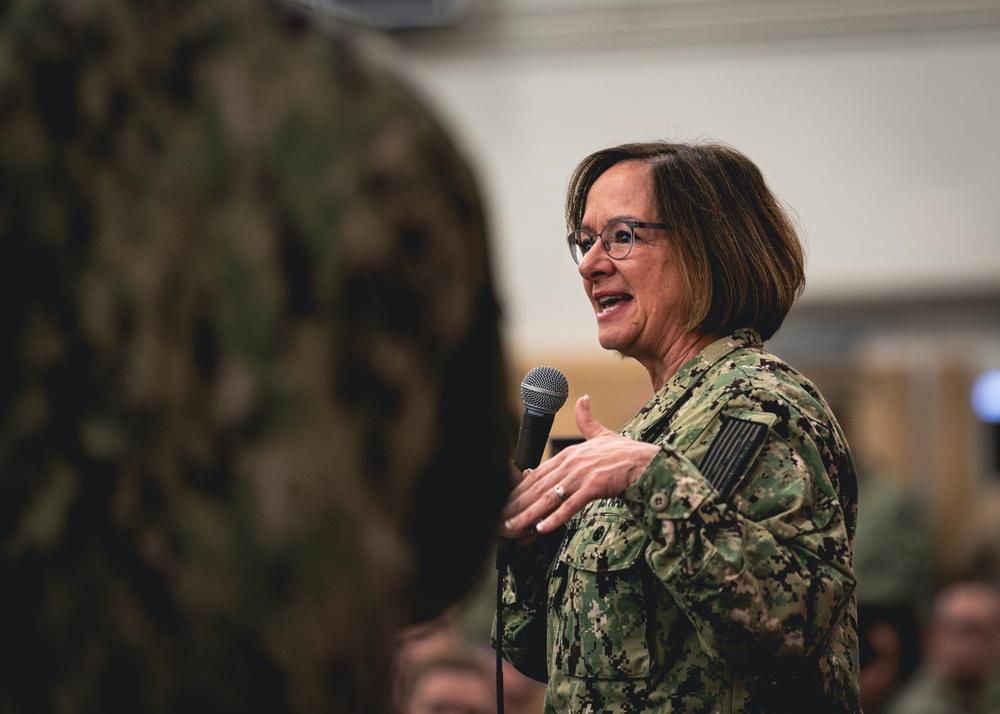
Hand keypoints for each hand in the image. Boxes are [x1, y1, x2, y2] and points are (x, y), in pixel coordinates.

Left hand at [500, 395, 658, 536]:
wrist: (647, 461)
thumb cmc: (626, 452)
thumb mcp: (602, 433)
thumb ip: (588, 420)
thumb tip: (583, 399)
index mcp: (569, 453)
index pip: (537, 473)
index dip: (520, 489)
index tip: (507, 501)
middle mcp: (571, 463)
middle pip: (538, 486)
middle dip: (518, 504)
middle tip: (502, 519)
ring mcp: (581, 475)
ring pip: (548, 497)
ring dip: (529, 514)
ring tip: (514, 526)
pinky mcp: (593, 487)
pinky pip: (570, 506)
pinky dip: (555, 517)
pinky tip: (542, 527)